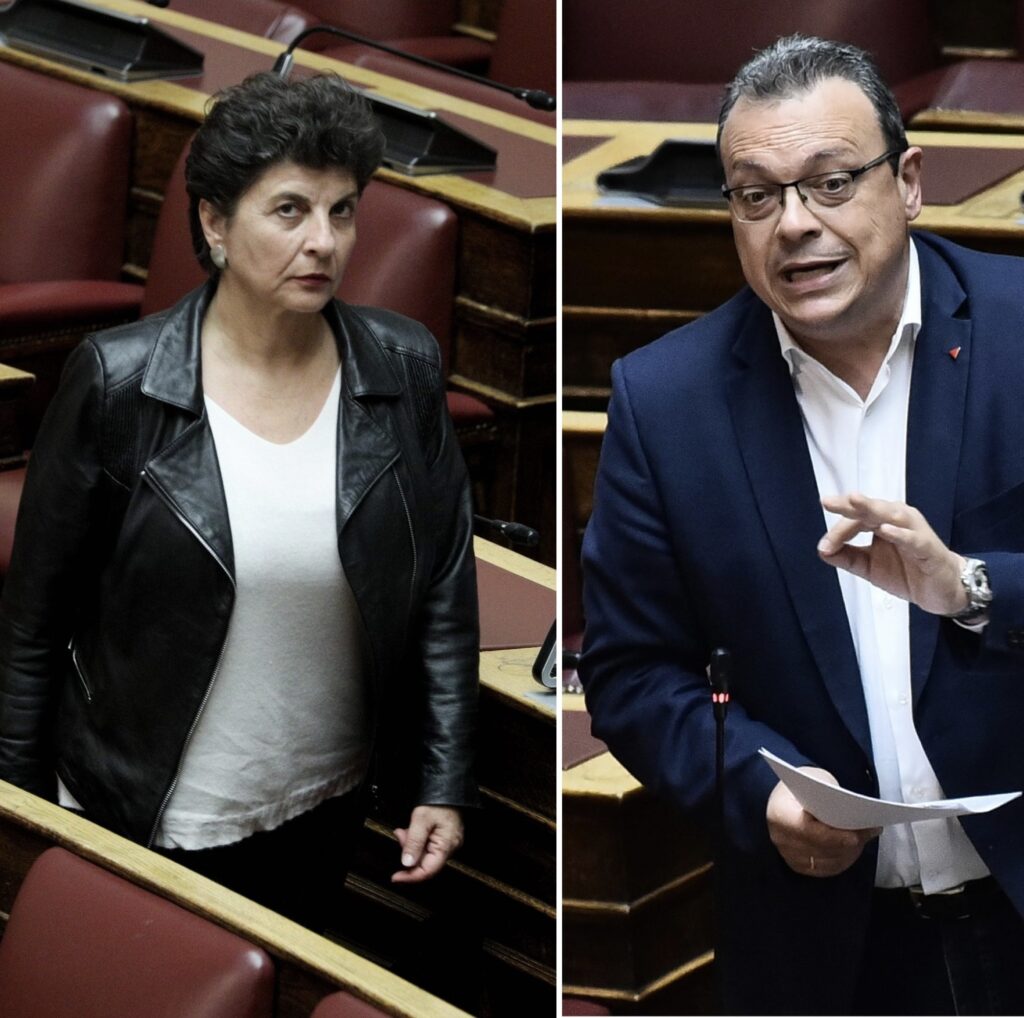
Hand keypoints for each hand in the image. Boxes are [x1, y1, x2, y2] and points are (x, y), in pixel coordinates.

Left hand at [391, 805, 462, 883]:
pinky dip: (417, 840)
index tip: (396, 877)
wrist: (449, 787)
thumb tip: (407, 863)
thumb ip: (413, 843)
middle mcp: (451, 847)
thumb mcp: (421, 820)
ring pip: (425, 854)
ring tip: (404, 830)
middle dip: (408, 852)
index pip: (427, 871)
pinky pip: (429, 845)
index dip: (410, 876)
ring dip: (411, 844)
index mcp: (447, 846)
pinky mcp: (445, 837)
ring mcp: (449, 842)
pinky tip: (412, 831)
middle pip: (425, 862)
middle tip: (400, 836)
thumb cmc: (439, 800)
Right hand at [767, 768, 879, 877]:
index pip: (809, 832)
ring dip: (850, 852)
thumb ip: (831, 797)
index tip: (857, 836)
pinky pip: (826, 869)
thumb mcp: (815, 781)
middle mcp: (781, 839)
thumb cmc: (801, 785)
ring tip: (865, 838)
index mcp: (780, 814)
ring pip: (827, 862)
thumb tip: (856, 817)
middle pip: (822, 849)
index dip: (834, 837)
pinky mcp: (797, 865)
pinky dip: (843, 860)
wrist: (783, 797)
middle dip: (850, 843)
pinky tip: (853, 848)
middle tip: (871, 831)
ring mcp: (788, 855)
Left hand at [817, 493, 966, 615]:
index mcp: (880, 521)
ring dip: (872, 508)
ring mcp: (914, 531)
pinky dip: (900, 533)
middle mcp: (897, 519)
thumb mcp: (868, 566)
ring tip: (855, 502)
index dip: (838, 531)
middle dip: (850, 505)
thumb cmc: (904, 572)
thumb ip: (846, 557)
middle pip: (870, 509)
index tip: (824, 546)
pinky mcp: (928, 548)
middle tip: (828, 502)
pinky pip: (913, 539)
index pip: (855, 519)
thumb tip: (821, 549)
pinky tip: (886, 530)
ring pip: (891, 515)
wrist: (939, 591)